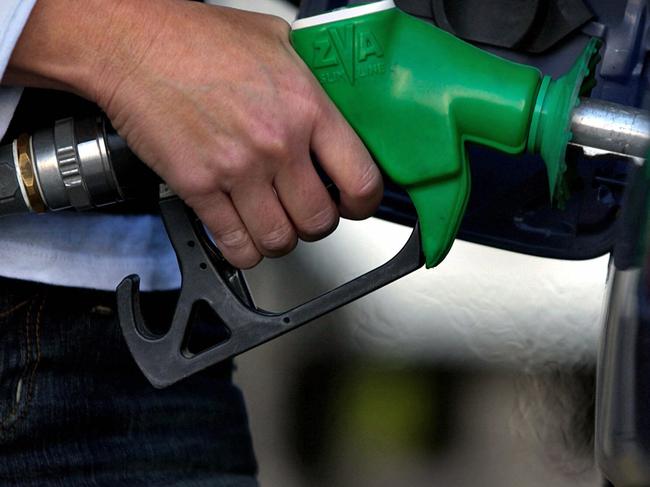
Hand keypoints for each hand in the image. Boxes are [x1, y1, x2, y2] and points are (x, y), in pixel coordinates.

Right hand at [5, 0, 382, 267]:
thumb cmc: (197, 38)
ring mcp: (237, 171)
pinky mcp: (199, 188)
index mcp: (306, 107)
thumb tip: (335, 101)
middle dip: (316, 224)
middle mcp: (277, 145)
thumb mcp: (276, 39)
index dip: (363, 203)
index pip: (360, 180)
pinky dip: (244, 250)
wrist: (133, 45)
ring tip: (273, 223)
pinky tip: (243, 236)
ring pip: (280, 240)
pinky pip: (235, 244)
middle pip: (320, 221)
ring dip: (280, 239)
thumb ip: (312, 76)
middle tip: (306, 211)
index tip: (354, 204)